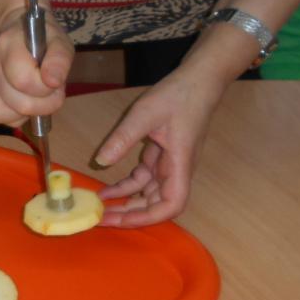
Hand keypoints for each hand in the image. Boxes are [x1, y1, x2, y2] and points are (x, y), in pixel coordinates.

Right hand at [0, 5, 73, 126]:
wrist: (20, 30)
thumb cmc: (43, 38)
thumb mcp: (59, 41)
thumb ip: (59, 59)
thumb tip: (53, 82)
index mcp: (8, 46)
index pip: (23, 80)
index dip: (46, 88)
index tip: (56, 81)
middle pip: (18, 103)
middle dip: (44, 104)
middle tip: (52, 90)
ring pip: (2, 113)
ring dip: (27, 112)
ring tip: (36, 96)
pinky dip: (13, 116)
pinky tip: (23, 102)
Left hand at [92, 62, 225, 226]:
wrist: (198, 80)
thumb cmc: (179, 95)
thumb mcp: (145, 114)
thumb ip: (123, 138)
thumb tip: (101, 161)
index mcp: (180, 163)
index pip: (172, 204)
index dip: (149, 217)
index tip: (122, 220)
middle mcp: (177, 169)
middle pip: (157, 204)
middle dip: (130, 215)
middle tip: (100, 219)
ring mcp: (170, 164)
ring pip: (149, 193)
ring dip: (126, 202)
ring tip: (100, 208)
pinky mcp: (163, 156)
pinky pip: (144, 178)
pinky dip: (127, 186)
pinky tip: (107, 189)